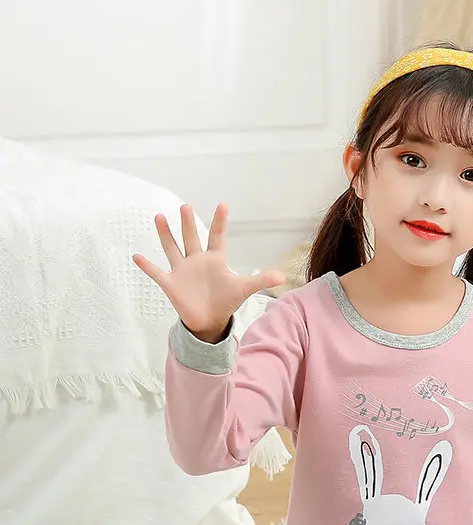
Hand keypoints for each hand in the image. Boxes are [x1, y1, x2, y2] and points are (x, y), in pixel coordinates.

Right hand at [133, 203, 284, 341]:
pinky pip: (156, 273)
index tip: (223, 204)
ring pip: (172, 248)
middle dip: (189, 224)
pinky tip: (137, 256)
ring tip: (160, 217)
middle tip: (186, 206)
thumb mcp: (245, 289)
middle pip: (192, 238)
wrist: (209, 320)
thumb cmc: (226, 301)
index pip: (218, 236)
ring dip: (165, 235)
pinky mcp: (171, 284)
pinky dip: (147, 266)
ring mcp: (182, 271)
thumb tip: (283, 276)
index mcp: (215, 260)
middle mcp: (197, 261)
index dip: (220, 222)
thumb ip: (261, 279)